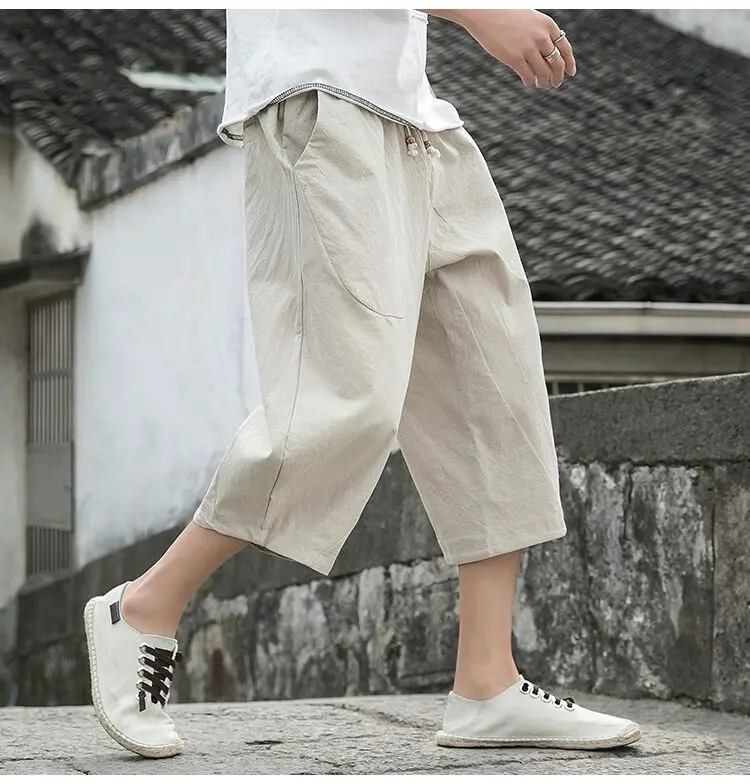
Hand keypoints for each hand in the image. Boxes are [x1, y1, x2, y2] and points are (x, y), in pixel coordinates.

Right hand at [461, 10, 575, 88]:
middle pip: (557, 63)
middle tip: (556, 84)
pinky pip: (528, 76)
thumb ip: (540, 33)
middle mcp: (541, 37)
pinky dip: (530, 82)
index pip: (565, 48)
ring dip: (544, 81)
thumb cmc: (505, 15)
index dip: (569, 63)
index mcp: (547, 25)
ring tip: (540, 84)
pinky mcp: (515, 59)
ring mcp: (528, 48)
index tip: (570, 73)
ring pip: (544, 73)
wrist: (485, 13)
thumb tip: (547, 54)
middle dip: (558, 77)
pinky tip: (528, 82)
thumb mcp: (530, 19)